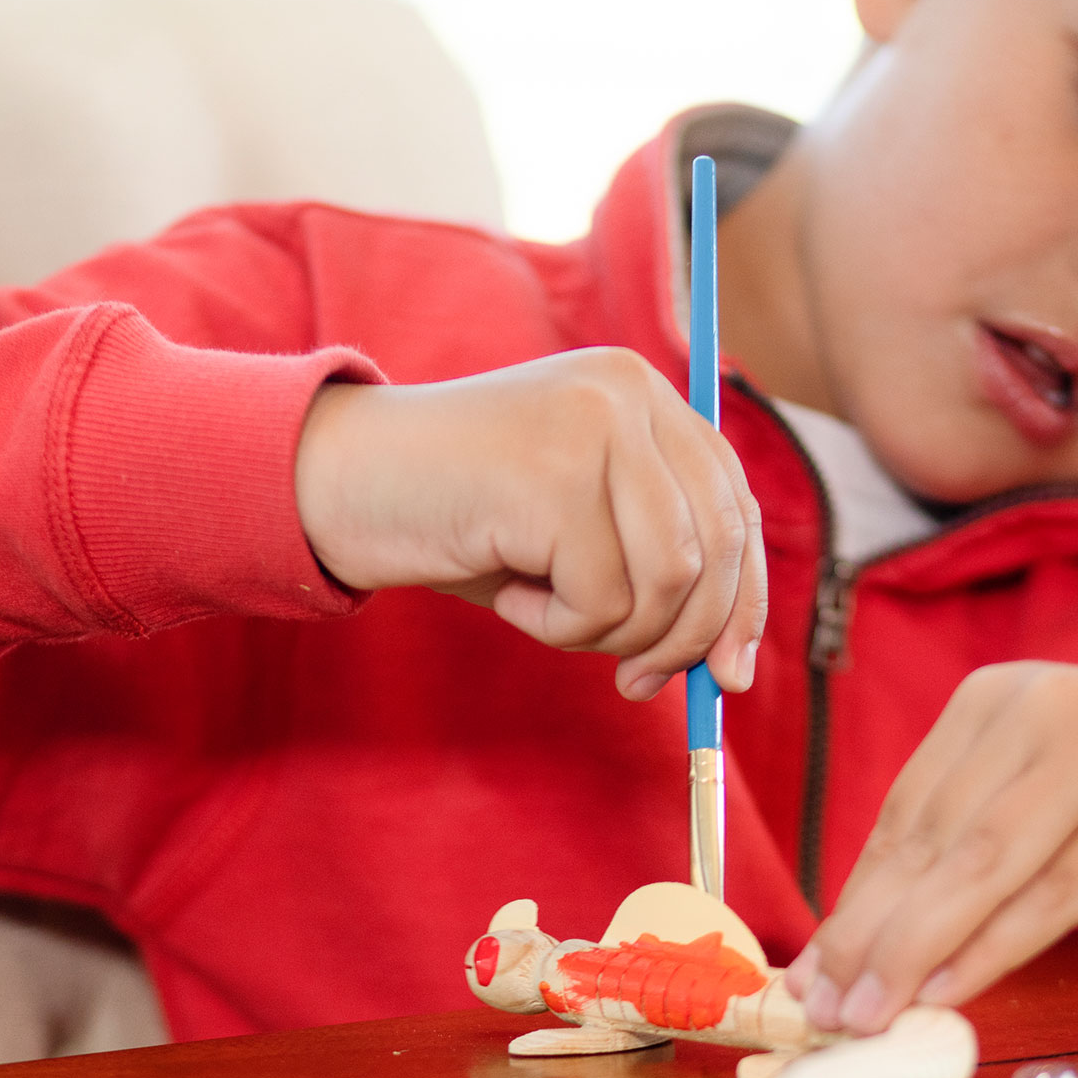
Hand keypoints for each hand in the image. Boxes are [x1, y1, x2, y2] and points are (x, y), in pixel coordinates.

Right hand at [293, 349, 767, 697]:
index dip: (742, 596)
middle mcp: (629, 392)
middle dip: (685, 636)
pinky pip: (601, 600)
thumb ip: (652, 565)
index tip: (729, 672)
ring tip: (536, 608)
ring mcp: (595, 427)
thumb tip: (730, 661)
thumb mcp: (571, 531)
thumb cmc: (454, 518)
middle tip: (636, 684)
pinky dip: (554, 625)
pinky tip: (504, 591)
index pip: (733, 503)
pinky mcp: (556, 476)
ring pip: (667, 582)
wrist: (336, 484)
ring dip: (605, 631)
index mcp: (642, 392)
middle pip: (716, 545)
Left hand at [788, 664, 1077, 1031]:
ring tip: (864, 1016)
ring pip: (979, 867)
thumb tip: (873, 946)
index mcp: (995, 702)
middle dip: (866, 936)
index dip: (851, 903)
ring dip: (911, 951)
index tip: (809, 975)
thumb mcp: (1059, 790)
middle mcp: (1040, 713)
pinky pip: (1053, 893)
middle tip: (821, 1011)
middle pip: (929, 842)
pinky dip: (991, 949)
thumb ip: (978, 846)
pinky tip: (945, 993)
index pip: (903, 816)